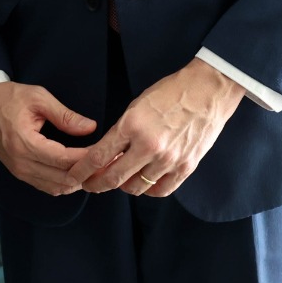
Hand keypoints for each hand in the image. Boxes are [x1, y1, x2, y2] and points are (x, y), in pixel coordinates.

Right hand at [0, 81, 96, 195]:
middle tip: (105, 163)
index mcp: (24, 143)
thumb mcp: (38, 98)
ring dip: (76, 181)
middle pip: (62, 179)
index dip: (87, 158)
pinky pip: (46, 187)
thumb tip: (90, 128)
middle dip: (86, 173)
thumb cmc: (7, 98)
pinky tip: (76, 172)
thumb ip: (65, 115)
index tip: (104, 151)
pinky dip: (64, 184)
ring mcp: (19, 171)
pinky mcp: (19, 173)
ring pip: (56, 188)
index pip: (64, 159)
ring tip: (94, 168)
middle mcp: (21, 163)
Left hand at [65, 57, 243, 197]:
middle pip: (114, 178)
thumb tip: (107, 154)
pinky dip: (148, 190)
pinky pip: (161, 191)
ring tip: (120, 179)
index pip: (99, 156)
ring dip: (123, 186)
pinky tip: (144, 183)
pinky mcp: (186, 167)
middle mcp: (149, 146)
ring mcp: (168, 160)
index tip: (74, 176)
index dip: (82, 171)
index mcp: (132, 126)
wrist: (207, 91)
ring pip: (136, 188)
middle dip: (97, 184)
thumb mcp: (137, 105)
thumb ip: (122, 132)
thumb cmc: (170, 93)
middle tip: (90, 184)